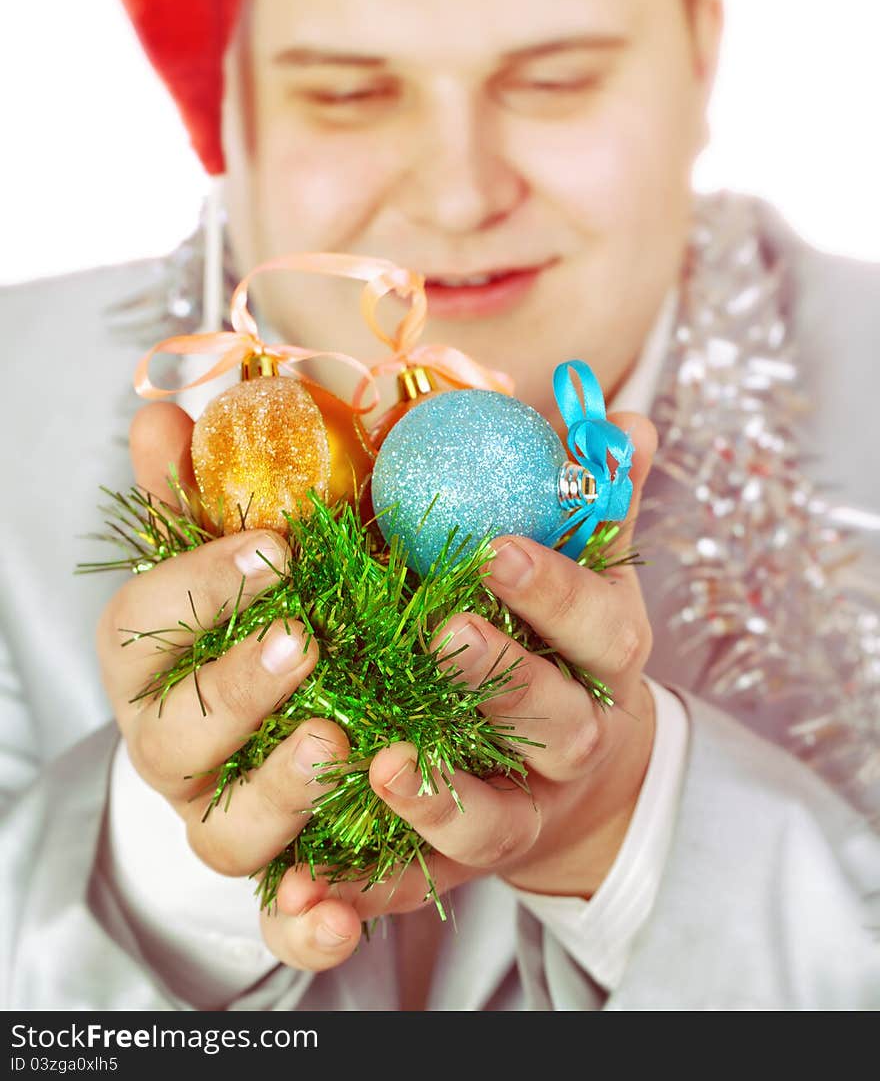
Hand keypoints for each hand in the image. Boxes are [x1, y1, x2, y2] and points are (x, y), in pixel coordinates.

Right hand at [96, 403, 350, 888]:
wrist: (315, 708)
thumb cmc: (275, 610)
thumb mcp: (247, 543)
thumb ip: (206, 484)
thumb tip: (164, 410)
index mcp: (156, 658)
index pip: (145, 621)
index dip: (201, 584)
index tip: (278, 546)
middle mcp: (177, 745)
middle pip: (174, 734)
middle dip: (234, 686)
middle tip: (304, 639)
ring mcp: (226, 813)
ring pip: (225, 831)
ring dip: (276, 790)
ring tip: (337, 738)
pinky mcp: (285, 872)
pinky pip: (282, 920)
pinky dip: (306, 925)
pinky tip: (339, 917)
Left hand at [262, 409, 658, 971]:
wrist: (579, 784)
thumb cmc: (563, 649)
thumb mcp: (590, 574)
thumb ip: (597, 502)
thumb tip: (627, 420)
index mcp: (600, 659)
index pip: (598, 622)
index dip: (555, 588)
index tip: (494, 546)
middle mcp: (569, 741)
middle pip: (554, 720)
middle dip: (503, 677)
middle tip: (441, 634)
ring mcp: (519, 811)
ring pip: (494, 816)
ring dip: (441, 794)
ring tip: (385, 762)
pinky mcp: (460, 867)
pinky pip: (416, 886)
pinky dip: (365, 892)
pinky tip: (311, 887)